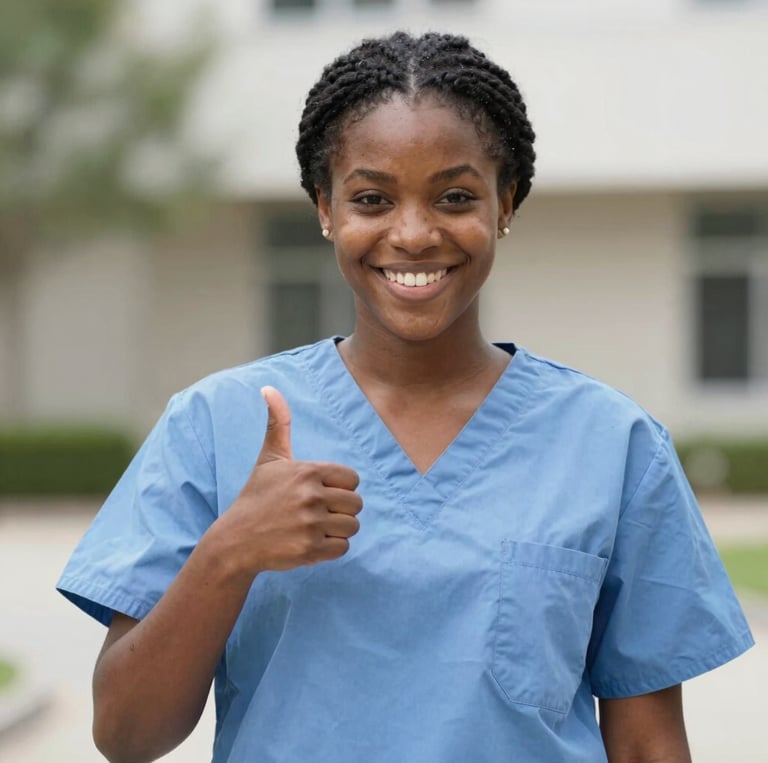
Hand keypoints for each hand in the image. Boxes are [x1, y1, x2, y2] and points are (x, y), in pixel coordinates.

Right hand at [218, 386, 362, 575]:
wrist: (235, 540)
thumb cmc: (257, 496)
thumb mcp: (269, 459)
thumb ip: (278, 424)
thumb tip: (268, 388)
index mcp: (307, 471)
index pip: (352, 479)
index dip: (340, 488)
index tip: (320, 493)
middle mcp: (310, 496)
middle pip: (356, 504)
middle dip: (341, 511)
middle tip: (317, 514)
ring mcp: (310, 524)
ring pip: (352, 526)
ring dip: (337, 531)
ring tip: (314, 528)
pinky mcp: (309, 550)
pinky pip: (343, 548)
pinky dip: (331, 549)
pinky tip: (311, 543)